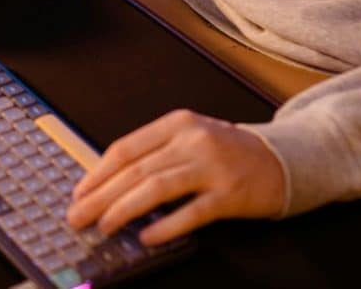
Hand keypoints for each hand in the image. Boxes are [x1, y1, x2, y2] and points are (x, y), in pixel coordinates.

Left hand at [67, 109, 284, 245]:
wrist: (282, 158)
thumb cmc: (228, 152)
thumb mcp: (189, 139)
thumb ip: (155, 154)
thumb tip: (109, 183)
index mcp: (176, 124)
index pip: (125, 148)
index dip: (97, 173)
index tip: (78, 193)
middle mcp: (192, 140)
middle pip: (135, 170)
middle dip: (100, 196)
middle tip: (78, 216)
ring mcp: (212, 166)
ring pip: (156, 188)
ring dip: (123, 210)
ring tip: (104, 226)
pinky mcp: (230, 194)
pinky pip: (191, 212)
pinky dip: (165, 226)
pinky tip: (146, 237)